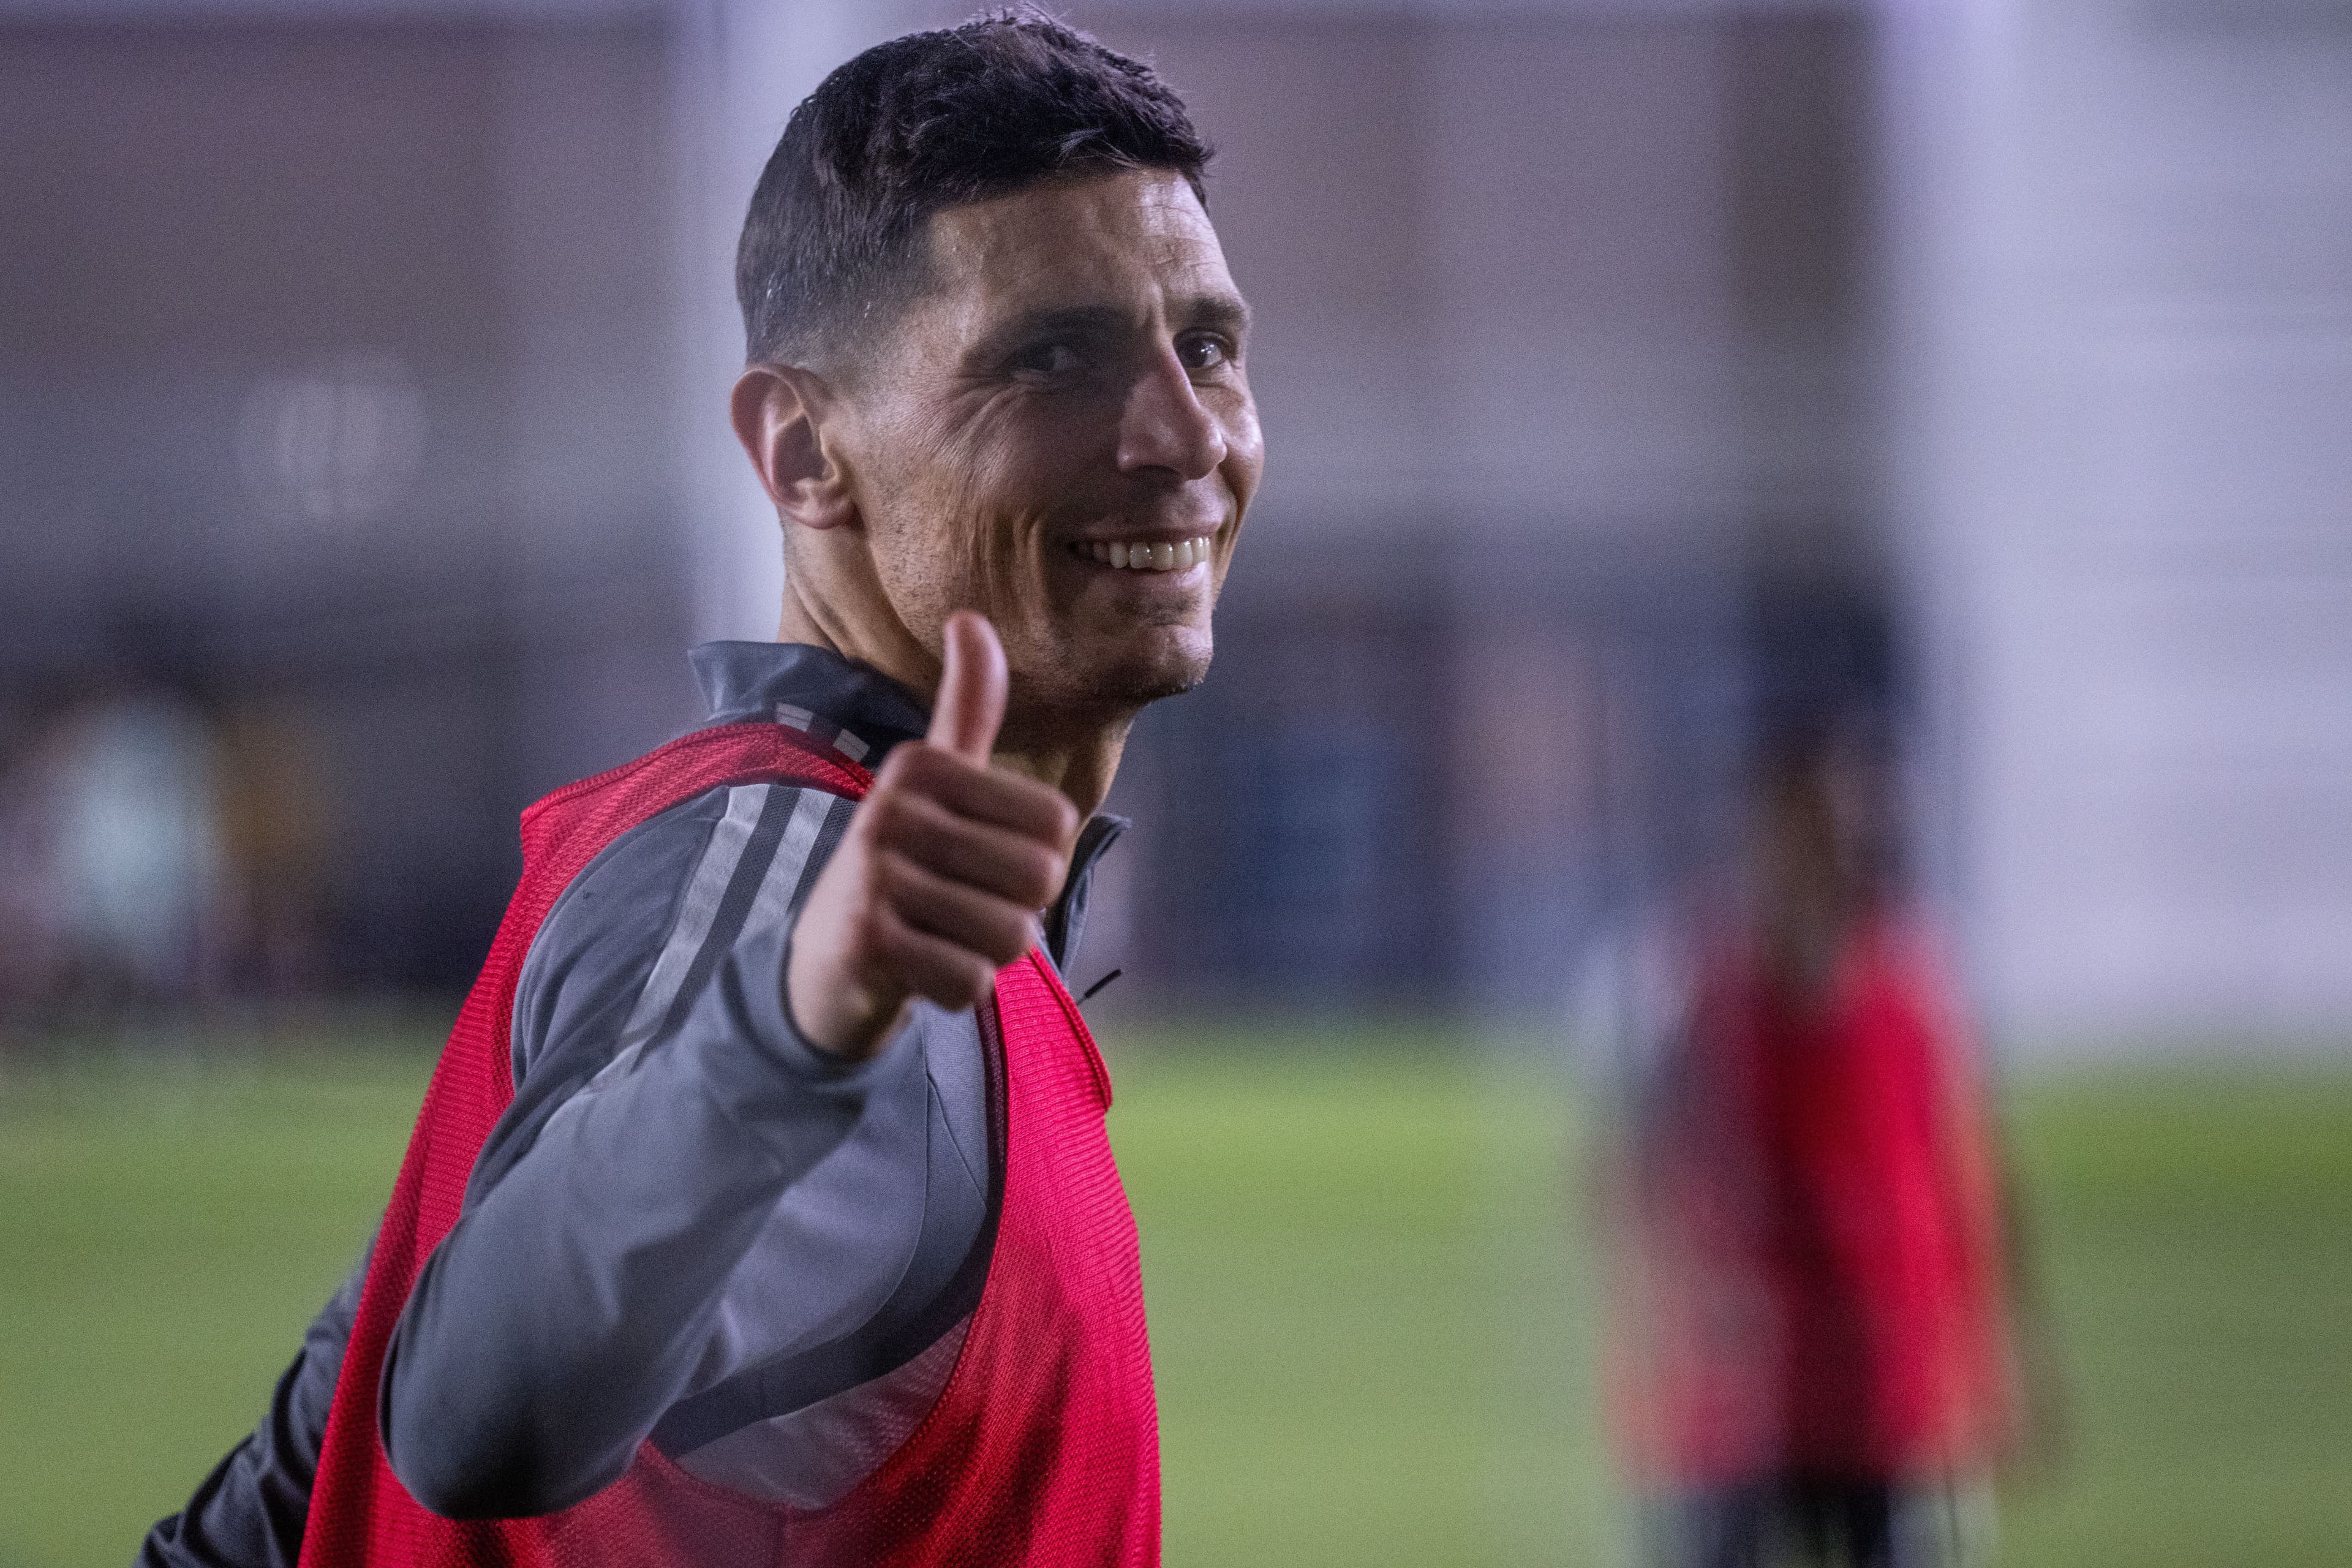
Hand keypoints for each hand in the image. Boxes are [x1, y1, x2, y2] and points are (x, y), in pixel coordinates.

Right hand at [785, 612, 1080, 1058]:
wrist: (826, 960)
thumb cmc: (905, 864)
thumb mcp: (937, 782)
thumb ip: (968, 708)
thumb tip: (970, 617)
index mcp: (921, 765)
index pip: (1058, 824)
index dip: (1036, 857)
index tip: (978, 858)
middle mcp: (890, 809)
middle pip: (1041, 879)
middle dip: (1017, 910)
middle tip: (960, 906)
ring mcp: (874, 877)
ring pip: (1012, 936)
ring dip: (988, 953)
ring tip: (940, 936)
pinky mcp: (867, 944)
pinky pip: (973, 982)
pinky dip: (958, 989)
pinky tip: (918, 969)